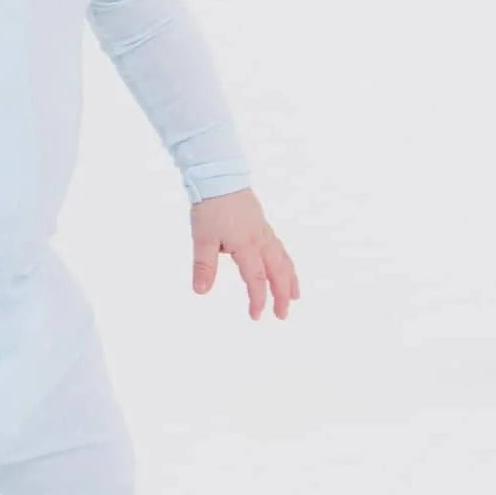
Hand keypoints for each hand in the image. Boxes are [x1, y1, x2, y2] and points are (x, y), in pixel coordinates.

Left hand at [190, 188, 298, 319]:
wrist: (220, 178)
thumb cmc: (210, 208)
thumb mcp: (202, 238)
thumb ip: (203, 266)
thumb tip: (200, 291)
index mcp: (246, 245)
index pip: (256, 279)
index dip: (257, 299)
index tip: (256, 316)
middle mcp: (260, 240)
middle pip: (277, 272)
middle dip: (281, 295)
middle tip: (283, 315)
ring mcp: (264, 233)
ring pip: (283, 260)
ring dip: (289, 280)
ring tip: (294, 297)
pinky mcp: (263, 226)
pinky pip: (281, 249)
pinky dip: (286, 264)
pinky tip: (285, 270)